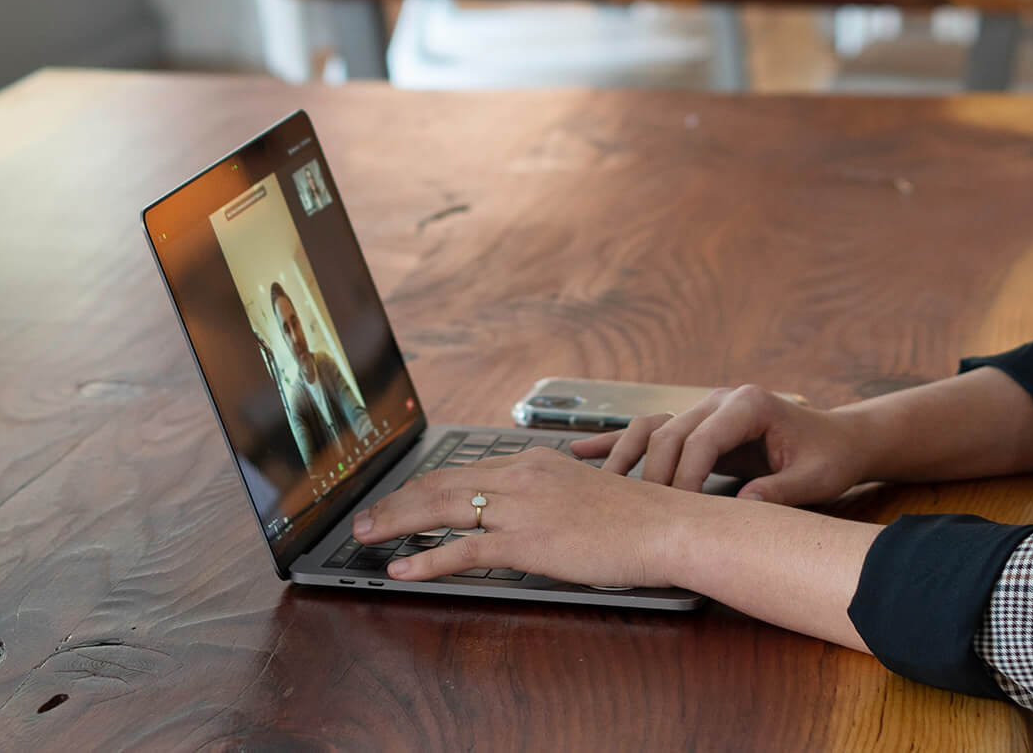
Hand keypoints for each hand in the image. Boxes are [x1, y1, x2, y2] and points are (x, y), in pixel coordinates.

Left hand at [351, 447, 678, 587]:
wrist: (666, 526)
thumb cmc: (638, 517)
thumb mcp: (586, 493)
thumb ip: (549, 497)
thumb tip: (525, 516)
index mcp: (535, 462)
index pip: (464, 471)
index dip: (423, 486)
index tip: (400, 498)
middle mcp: (522, 476)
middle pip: (441, 484)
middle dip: (396, 501)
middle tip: (365, 518)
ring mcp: (523, 507)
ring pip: (442, 509)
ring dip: (396, 523)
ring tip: (367, 536)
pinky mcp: (528, 541)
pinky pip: (464, 551)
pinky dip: (427, 560)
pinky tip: (403, 569)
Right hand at [568, 384, 869, 504]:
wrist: (838, 439)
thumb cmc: (829, 458)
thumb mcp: (814, 478)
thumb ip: (781, 491)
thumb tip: (745, 508)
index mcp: (750, 404)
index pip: (702, 439)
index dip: (685, 478)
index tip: (678, 514)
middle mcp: (721, 400)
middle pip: (670, 434)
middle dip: (653, 476)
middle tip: (642, 517)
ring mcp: (705, 409)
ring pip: (652, 429)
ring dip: (624, 456)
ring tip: (595, 485)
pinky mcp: (697, 424)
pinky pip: (651, 431)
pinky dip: (617, 442)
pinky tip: (581, 452)